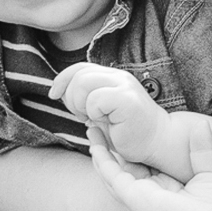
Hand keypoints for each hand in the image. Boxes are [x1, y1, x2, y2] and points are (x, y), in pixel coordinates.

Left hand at [51, 64, 173, 165]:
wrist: (157, 142)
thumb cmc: (128, 131)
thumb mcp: (101, 110)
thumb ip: (85, 97)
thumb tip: (60, 91)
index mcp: (113, 77)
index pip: (79, 68)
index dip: (61, 79)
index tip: (54, 96)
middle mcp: (119, 77)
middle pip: (78, 75)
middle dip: (70, 98)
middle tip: (83, 116)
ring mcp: (124, 86)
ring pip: (82, 84)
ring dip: (80, 106)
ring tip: (95, 119)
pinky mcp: (127, 100)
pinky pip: (95, 100)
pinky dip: (94, 114)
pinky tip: (107, 122)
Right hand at [86, 126, 211, 210]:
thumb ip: (203, 149)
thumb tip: (202, 125)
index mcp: (167, 186)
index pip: (147, 163)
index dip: (136, 146)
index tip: (129, 126)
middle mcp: (150, 191)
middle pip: (125, 165)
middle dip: (113, 146)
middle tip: (103, 123)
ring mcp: (139, 195)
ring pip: (113, 171)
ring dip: (102, 151)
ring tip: (92, 128)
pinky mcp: (134, 198)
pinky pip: (112, 177)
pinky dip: (103, 161)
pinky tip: (95, 145)